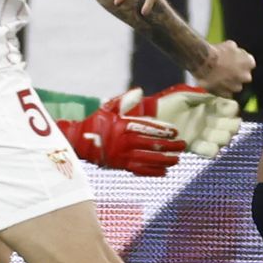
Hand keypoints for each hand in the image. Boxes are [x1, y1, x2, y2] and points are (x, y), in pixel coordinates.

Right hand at [59, 95, 184, 176]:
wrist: (79, 142)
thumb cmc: (95, 123)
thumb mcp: (108, 108)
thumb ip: (125, 100)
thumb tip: (139, 90)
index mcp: (124, 126)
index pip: (149, 128)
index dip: (164, 131)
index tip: (176, 132)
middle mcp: (125, 142)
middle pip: (153, 145)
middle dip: (170, 146)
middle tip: (183, 145)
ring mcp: (123, 156)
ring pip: (150, 159)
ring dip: (166, 160)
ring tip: (177, 159)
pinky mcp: (121, 166)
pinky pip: (141, 171)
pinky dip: (153, 172)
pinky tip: (165, 172)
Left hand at [128, 84, 241, 157]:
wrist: (151, 117)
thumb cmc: (168, 103)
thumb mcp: (186, 96)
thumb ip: (203, 97)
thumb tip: (220, 98)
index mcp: (211, 107)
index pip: (232, 109)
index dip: (232, 110)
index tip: (225, 109)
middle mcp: (211, 121)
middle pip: (233, 126)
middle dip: (231, 125)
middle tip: (222, 124)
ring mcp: (204, 135)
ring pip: (224, 139)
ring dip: (222, 137)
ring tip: (211, 133)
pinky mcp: (195, 146)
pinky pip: (211, 151)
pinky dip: (211, 149)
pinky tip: (204, 142)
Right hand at [193, 40, 255, 97]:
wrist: (204, 62)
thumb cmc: (217, 51)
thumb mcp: (230, 45)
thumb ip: (237, 52)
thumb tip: (235, 53)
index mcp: (249, 63)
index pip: (249, 63)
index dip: (241, 62)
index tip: (234, 61)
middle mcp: (246, 76)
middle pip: (243, 76)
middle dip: (237, 74)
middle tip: (226, 69)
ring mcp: (236, 87)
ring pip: (235, 85)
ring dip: (229, 82)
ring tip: (218, 77)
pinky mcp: (226, 94)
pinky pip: (226, 93)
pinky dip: (221, 89)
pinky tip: (214, 83)